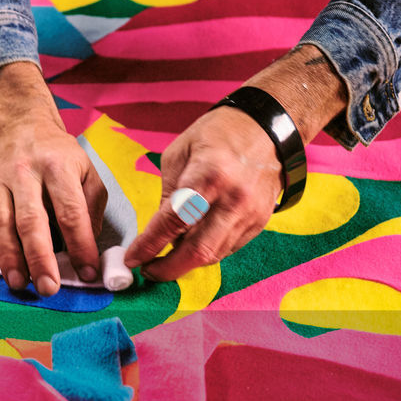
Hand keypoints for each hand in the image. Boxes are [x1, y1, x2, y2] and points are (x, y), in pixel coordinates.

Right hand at [0, 62, 107, 295]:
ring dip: (8, 256)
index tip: (87, 273)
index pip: (70, 212)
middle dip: (40, 258)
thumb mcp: (87, 171)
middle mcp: (26, 173)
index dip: (80, 245)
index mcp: (57, 167)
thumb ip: (91, 208)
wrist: (22, 125)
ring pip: (0, 222)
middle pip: (31, 220)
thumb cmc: (59, 156)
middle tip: (49, 288)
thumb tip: (86, 249)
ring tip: (18, 283)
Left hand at [124, 44, 348, 280]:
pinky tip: (191, 246)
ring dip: (186, 263)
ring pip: (213, 255)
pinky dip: (206, 253)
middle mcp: (233, 198)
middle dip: (169, 269)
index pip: (173, 221)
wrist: (268, 129)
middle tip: (149, 271)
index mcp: (209, 175)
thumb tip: (157, 232)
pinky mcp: (259, 223)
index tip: (132, 259)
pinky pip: (228, 249)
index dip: (150, 245)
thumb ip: (168, 195)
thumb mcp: (180, 154)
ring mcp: (250, 213)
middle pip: (198, 250)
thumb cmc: (218, 135)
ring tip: (166, 258)